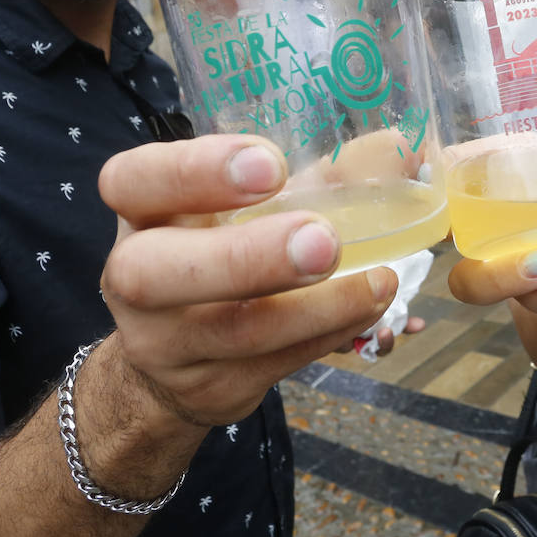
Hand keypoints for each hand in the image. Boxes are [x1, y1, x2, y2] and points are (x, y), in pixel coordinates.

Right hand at [98, 135, 397, 427]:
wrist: (173, 353)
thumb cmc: (219, 244)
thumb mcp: (240, 202)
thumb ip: (311, 172)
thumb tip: (405, 148)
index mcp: (140, 209)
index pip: (131, 181)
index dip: (196, 172)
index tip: (272, 165)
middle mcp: (134, 275)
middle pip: (157, 272)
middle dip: (247, 257)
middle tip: (323, 240)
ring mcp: (164, 343)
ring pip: (233, 331)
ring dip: (315, 308)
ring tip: (378, 281)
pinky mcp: (210, 388)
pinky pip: (271, 366)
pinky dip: (328, 336)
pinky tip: (370, 309)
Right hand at [446, 93, 536, 320]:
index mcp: (510, 180)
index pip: (449, 171)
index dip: (424, 167)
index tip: (431, 158)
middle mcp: (499, 223)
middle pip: (443, 231)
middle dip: (449, 226)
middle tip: (488, 210)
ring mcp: (515, 264)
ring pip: (473, 282)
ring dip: (506, 272)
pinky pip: (529, 301)